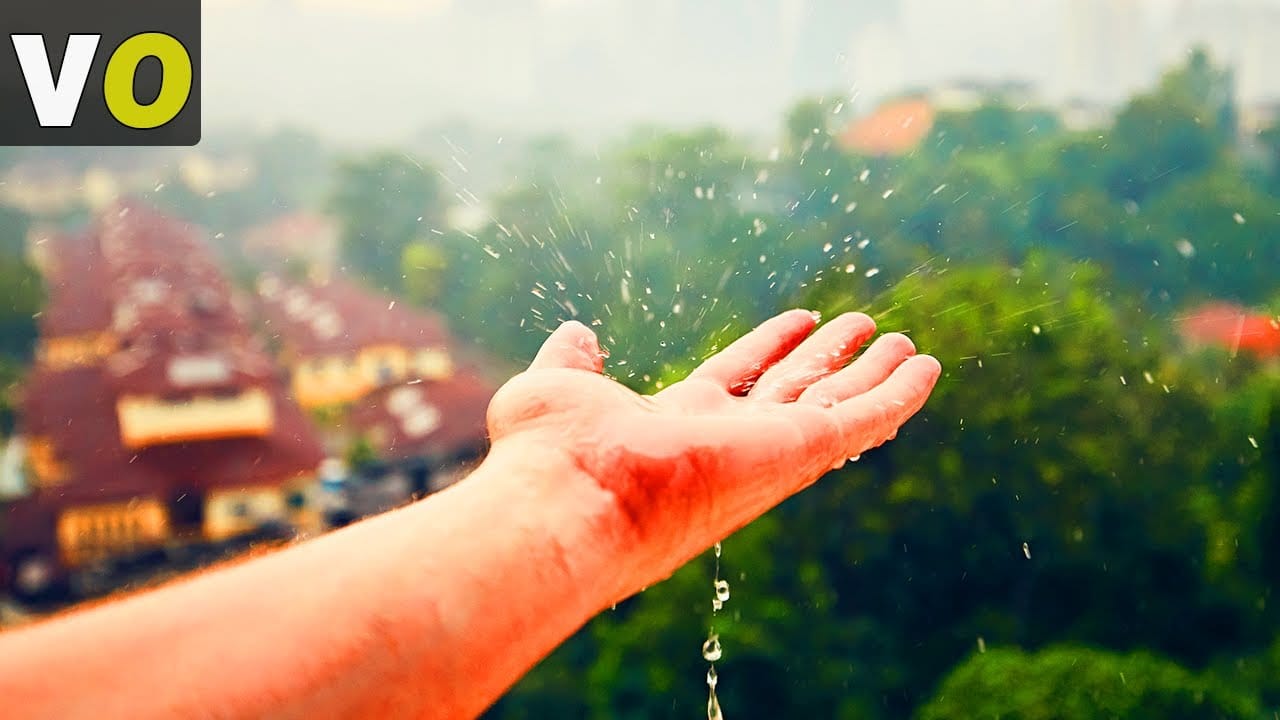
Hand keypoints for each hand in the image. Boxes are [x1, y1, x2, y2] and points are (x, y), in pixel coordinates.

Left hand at [485, 309, 940, 590]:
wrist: (570, 497)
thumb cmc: (550, 456)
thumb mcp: (556, 387)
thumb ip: (572, 360)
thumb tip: (577, 332)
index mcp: (679, 426)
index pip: (736, 379)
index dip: (767, 348)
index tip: (798, 321)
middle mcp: (729, 443)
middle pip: (791, 392)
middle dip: (825, 360)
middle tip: (859, 327)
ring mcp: (767, 450)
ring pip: (833, 404)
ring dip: (868, 373)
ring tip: (900, 341)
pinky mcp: (800, 453)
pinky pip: (862, 420)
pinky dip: (896, 395)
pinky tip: (925, 367)